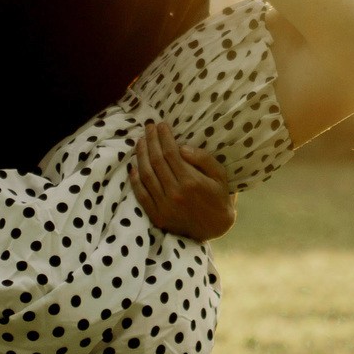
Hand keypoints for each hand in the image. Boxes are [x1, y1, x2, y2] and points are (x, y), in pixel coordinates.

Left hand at [130, 122, 236, 242]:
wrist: (215, 228)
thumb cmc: (219, 197)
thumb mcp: (220, 175)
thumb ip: (203, 159)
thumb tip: (181, 147)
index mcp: (191, 181)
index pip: (171, 152)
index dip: (164, 137)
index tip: (162, 125)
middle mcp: (175, 193)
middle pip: (156, 160)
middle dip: (151, 140)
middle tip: (149, 127)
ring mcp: (164, 206)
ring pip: (146, 175)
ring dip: (141, 155)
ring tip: (140, 141)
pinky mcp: (157, 215)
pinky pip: (141, 194)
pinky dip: (135, 180)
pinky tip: (133, 166)